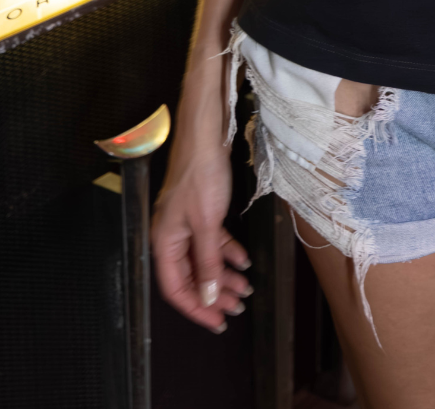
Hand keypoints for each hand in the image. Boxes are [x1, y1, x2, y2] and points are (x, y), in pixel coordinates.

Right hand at [152, 123, 251, 332]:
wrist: (205, 136)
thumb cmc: (201, 175)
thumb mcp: (207, 223)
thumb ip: (208, 262)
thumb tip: (209, 296)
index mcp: (164, 243)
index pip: (176, 289)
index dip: (196, 308)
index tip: (217, 322)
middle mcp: (171, 237)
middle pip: (191, 276)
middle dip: (214, 294)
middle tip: (237, 308)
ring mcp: (185, 224)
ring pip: (203, 260)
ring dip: (223, 275)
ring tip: (244, 288)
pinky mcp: (199, 212)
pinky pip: (211, 241)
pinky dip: (226, 252)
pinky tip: (242, 260)